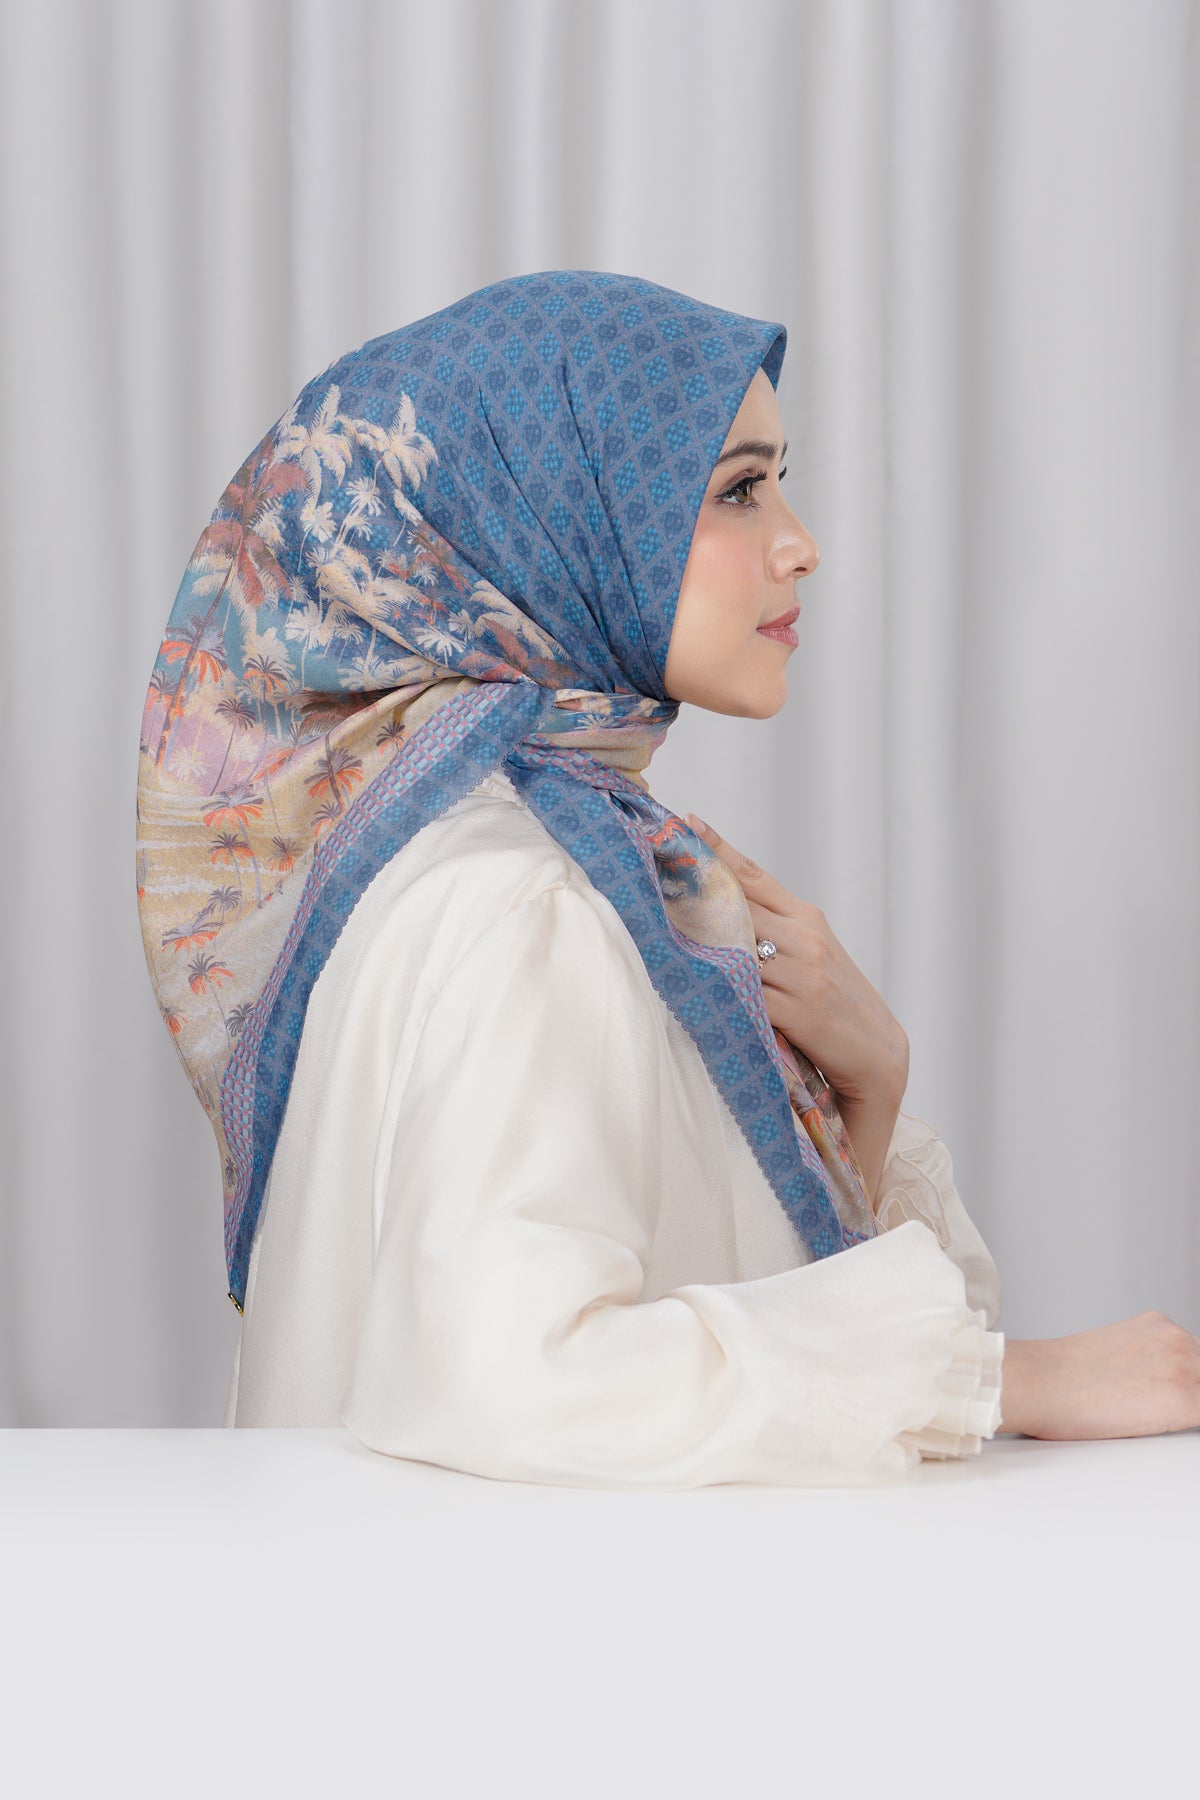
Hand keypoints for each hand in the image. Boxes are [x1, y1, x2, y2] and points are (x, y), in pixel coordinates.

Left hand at [684, 812, 908, 1104]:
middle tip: (650, 875)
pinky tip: (691, 982)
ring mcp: (803, 974)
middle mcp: (805, 937)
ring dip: (698, 941)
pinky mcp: (801, 1012)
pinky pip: (749, 995)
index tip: (687, 822)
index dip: (719, 849)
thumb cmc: (835, 1000)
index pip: (753, 876)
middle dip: (694, 893)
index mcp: (806, 916)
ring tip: (656, 928)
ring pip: (738, 948)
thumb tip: (719, 909)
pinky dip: (721, 989)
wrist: (878, 1052)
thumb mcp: (811, 951)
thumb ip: (774, 927)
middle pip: (737, 905)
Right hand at [998, 1312, 1199, 1438]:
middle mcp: (1177, 1339)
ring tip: (1146, 1419)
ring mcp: (1184, 1367)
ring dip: (1187, 1407)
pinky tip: (1157, 1429)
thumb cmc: (1059, 1376)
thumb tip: (1152, 1389)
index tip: (1159, 1392)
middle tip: (1149, 1409)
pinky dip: (1188, 1427)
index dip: (1185, 1383)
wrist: (1038, 1381)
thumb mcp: (1113, 1353)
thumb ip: (1144, 1362)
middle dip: (1187, 1394)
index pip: (1197, 1361)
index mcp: (1159, 1325)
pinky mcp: (1183, 1400)